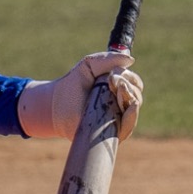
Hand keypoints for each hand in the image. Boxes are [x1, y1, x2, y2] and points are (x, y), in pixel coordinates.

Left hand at [15, 51, 144, 140]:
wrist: (56, 105)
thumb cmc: (72, 84)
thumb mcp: (89, 65)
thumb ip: (107, 59)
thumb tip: (131, 59)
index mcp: (118, 88)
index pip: (135, 83)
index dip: (131, 78)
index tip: (115, 75)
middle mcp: (120, 104)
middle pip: (137, 96)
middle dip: (129, 88)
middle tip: (113, 82)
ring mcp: (117, 120)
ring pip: (133, 111)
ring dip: (129, 99)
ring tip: (117, 92)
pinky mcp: (111, 134)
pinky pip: (127, 128)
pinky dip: (130, 118)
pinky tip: (128, 109)